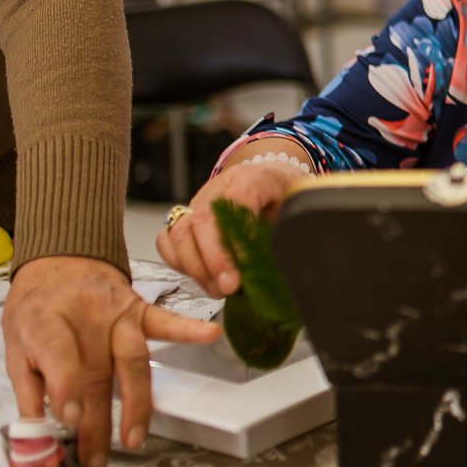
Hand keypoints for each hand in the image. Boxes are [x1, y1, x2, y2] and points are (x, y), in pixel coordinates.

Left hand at [2, 256, 219, 466]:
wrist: (62, 262)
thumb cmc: (37, 308)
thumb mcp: (15, 344)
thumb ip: (27, 387)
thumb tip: (37, 430)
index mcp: (45, 322)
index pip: (58, 355)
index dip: (64, 388)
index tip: (69, 420)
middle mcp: (85, 318)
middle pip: (96, 374)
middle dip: (97, 421)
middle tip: (96, 458)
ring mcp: (117, 315)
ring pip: (132, 362)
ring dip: (136, 402)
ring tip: (135, 437)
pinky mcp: (140, 311)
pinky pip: (165, 323)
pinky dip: (188, 330)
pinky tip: (209, 335)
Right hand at [155, 157, 307, 296]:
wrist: (272, 178)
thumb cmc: (286, 197)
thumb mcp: (298, 210)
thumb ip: (288, 231)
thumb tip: (280, 268)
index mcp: (256, 179)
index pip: (238, 203)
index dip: (236, 240)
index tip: (242, 270)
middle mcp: (221, 186)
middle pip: (202, 220)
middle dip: (212, 260)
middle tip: (228, 288)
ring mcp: (199, 200)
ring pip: (179, 231)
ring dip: (195, 267)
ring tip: (217, 289)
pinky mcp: (185, 215)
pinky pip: (167, 238)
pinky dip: (178, 262)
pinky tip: (200, 278)